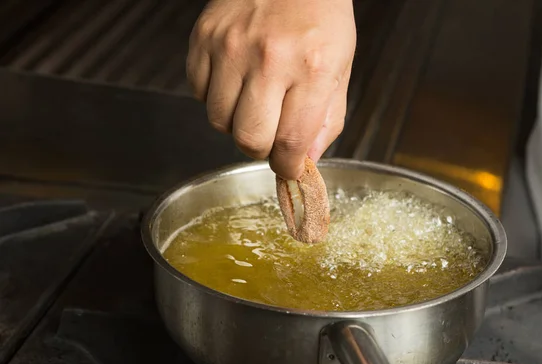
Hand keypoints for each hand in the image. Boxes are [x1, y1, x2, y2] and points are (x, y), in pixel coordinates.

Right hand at [187, 0, 355, 178]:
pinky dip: (216, 97)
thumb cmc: (320, 16)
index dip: (288, 167)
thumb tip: (305, 160)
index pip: (290, 143)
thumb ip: (327, 119)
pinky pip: (199, 93)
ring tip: (253, 101)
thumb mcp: (340, 67)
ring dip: (236, 123)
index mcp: (311, 69)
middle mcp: (268, 59)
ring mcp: (230, 47)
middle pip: (248, 140)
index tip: (288, 169)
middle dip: (260, 149)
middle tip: (270, 136)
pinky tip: (235, 79)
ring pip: (219, 122)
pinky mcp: (203, 38)